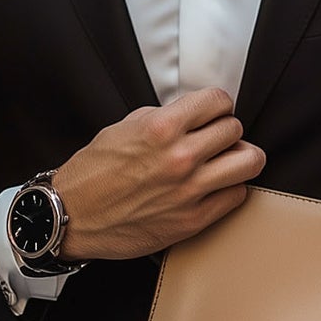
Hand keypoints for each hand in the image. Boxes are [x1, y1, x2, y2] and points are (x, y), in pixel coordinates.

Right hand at [54, 88, 265, 260]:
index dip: (217, 105)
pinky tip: (214, 187)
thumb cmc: (92, 174)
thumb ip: (163, 117)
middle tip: (215, 139)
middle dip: (225, 130)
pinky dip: (230, 188)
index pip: (218, 100)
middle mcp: (179, 157)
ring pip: (249, 161)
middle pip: (235, 129)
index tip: (213, 113)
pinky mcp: (193, 220)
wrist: (71, 217)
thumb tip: (193, 115)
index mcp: (161, 128)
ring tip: (226, 161)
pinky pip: (237, 196)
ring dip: (239, 157)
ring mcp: (189, 191)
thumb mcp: (123, 127)